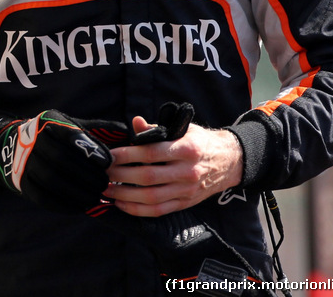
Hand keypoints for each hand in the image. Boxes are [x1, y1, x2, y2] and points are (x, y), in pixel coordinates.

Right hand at [0, 110, 113, 212]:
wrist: (14, 148)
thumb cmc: (55, 137)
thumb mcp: (71, 125)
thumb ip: (98, 129)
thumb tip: (127, 130)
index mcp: (48, 123)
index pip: (69, 135)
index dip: (89, 149)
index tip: (108, 163)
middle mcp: (33, 141)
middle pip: (61, 160)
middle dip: (87, 175)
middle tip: (105, 185)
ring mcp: (24, 163)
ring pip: (52, 180)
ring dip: (77, 192)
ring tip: (95, 197)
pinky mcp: (22, 183)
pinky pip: (43, 197)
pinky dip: (64, 204)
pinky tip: (80, 206)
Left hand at [104, 116, 243, 216]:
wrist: (230, 162)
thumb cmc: (200, 142)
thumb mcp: (183, 129)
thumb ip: (157, 129)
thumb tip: (135, 122)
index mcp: (186, 149)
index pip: (151, 153)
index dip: (127, 154)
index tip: (109, 155)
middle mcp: (187, 172)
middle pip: (148, 177)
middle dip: (120, 175)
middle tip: (102, 172)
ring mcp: (186, 190)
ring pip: (151, 197)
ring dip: (124, 195)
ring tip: (106, 189)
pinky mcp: (185, 203)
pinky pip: (158, 211)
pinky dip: (137, 210)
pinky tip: (121, 204)